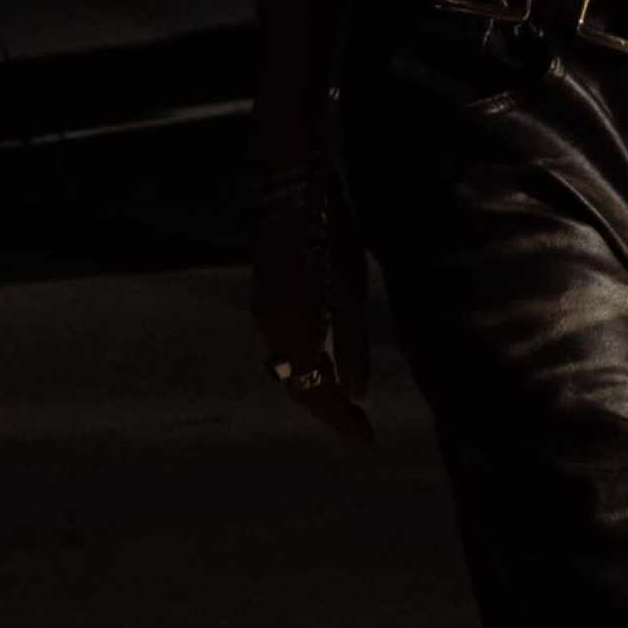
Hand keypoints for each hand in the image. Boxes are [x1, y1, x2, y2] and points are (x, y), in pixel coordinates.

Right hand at [254, 175, 374, 441]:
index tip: (365, 440)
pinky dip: (306, 363)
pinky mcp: (264, 300)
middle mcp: (271, 329)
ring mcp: (263, 314)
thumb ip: (351, 343)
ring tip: (346, 402)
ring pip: (289, 366)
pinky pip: (283, 347)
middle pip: (299, 384)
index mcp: (295, 329)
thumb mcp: (350, 288)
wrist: (288, 187)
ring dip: (317, 386)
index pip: (316, 391)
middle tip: (358, 427)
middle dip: (329, 408)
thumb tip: (356, 393)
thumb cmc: (328, 232)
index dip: (340, 420)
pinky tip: (325, 364)